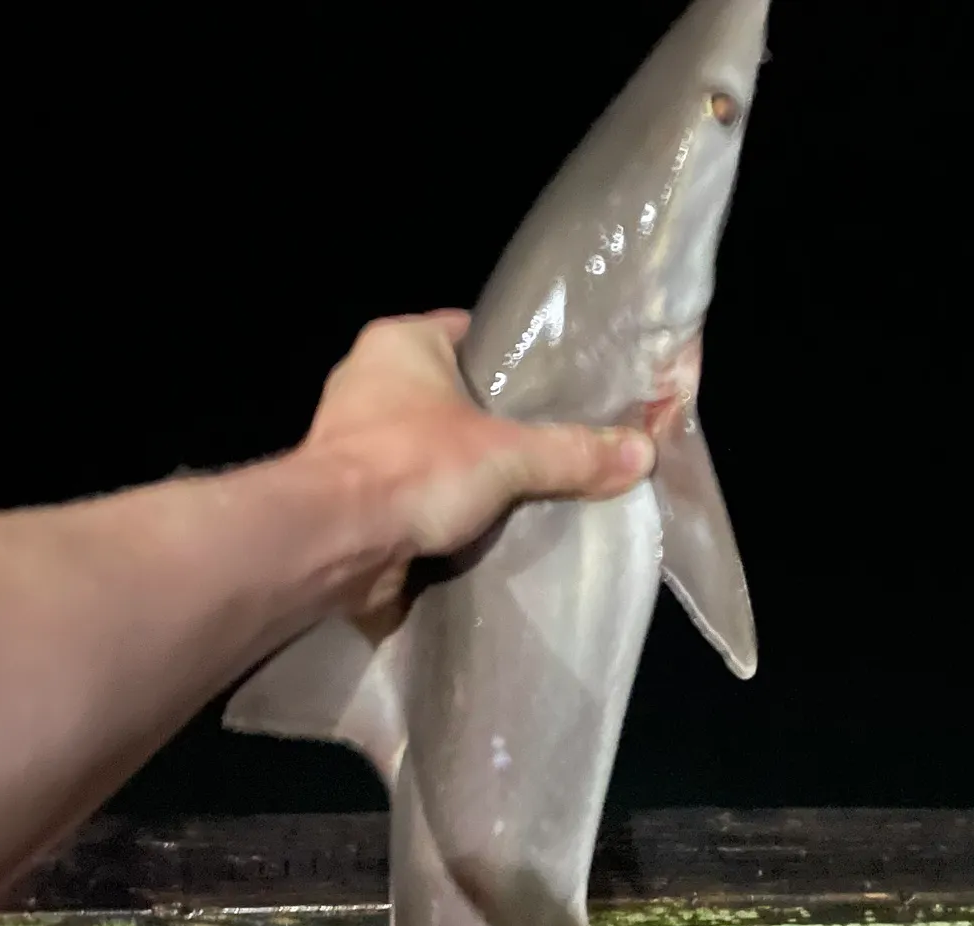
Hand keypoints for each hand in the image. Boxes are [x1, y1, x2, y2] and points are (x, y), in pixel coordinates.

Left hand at [297, 309, 656, 615]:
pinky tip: (483, 524)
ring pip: (432, 445)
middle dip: (497, 422)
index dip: (518, 357)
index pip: (472, 333)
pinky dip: (440, 506)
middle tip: (556, 443)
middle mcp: (369, 380)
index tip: (562, 385)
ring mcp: (354, 437)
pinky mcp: (350, 491)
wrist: (330, 543)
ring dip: (467, 469)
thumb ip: (574, 452)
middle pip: (455, 394)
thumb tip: (643, 452)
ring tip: (528, 487)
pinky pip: (412, 490)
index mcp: (400, 343)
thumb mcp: (508, 455)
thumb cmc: (413, 467)